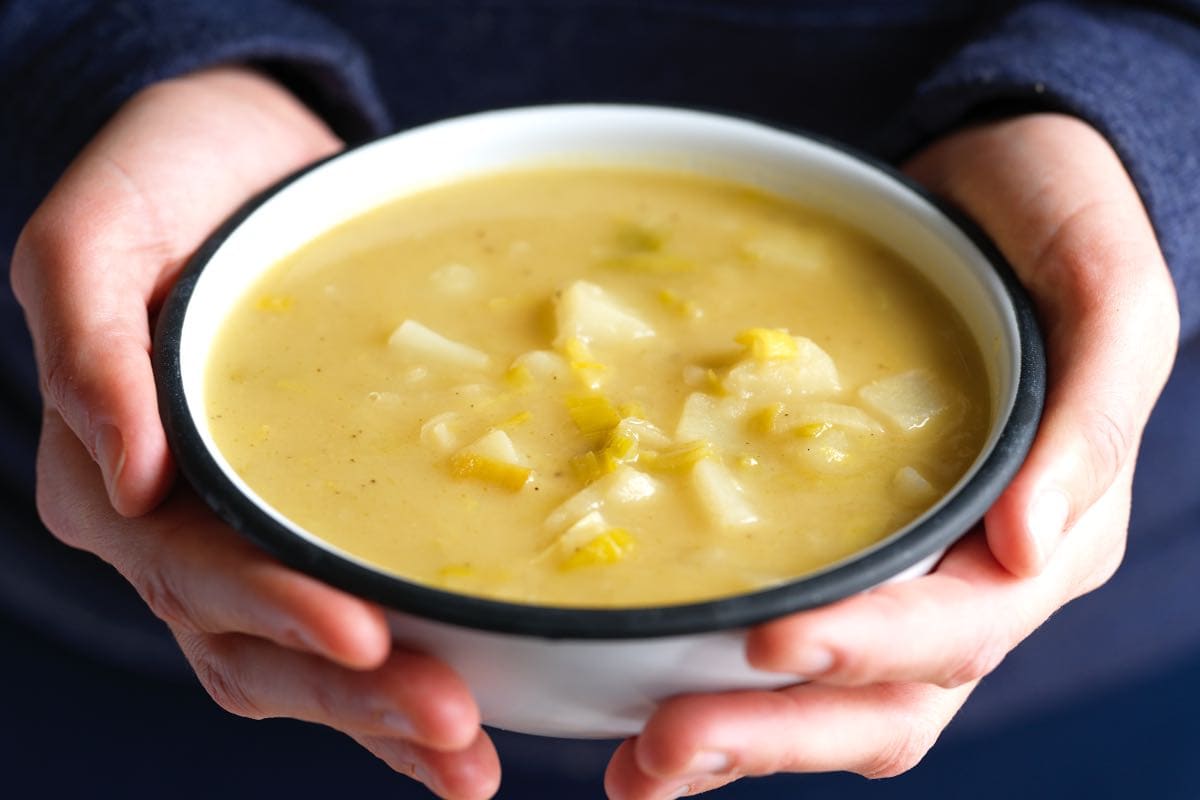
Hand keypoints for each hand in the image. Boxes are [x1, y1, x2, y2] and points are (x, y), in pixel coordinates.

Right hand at [12, 68, 498, 799]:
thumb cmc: (161, 181)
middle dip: (353, 696)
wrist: (241, 159)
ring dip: (379, 719)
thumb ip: (87, 343)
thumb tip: (131, 475)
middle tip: (452, 727)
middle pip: (253, 645)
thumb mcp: (93, 232)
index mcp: (116, 474)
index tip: (365, 637)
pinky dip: (389, 686)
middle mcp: (177, 531)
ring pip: (297, 664)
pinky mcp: (306, 530)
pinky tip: (460, 723)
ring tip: (467, 758)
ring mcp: (242, 542)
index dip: (274, 610)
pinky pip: (340, 630)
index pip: (191, 569)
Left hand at [604, 113, 1179, 797]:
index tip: (771, 643)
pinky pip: (793, 642)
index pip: (962, 629)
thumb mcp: (1105, 292)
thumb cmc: (1056, 224)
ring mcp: (905, 574)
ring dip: (739, 738)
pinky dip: (725, 683)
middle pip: (886, 701)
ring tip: (640, 766)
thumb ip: (1091, 415)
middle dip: (777, 732)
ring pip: (832, 698)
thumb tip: (1033, 551)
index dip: (869, 646)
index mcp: (1050, 536)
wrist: (992, 188)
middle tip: (664, 748)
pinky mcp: (846, 549)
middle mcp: (974, 578)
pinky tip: (644, 701)